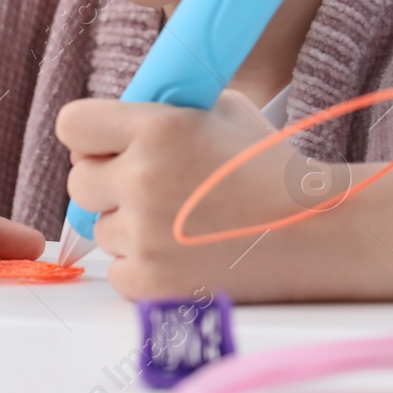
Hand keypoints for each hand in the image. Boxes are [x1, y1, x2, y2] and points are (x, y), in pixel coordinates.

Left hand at [57, 90, 346, 300]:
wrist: (320, 230)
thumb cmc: (273, 169)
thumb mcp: (223, 111)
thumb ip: (165, 110)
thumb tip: (123, 117)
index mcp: (156, 128)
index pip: (71, 125)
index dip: (89, 136)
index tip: (106, 145)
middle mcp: (142, 178)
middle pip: (79, 181)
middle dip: (109, 183)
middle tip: (151, 187)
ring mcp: (144, 235)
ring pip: (102, 228)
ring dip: (130, 227)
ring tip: (182, 224)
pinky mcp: (151, 282)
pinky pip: (118, 270)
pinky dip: (143, 266)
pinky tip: (183, 254)